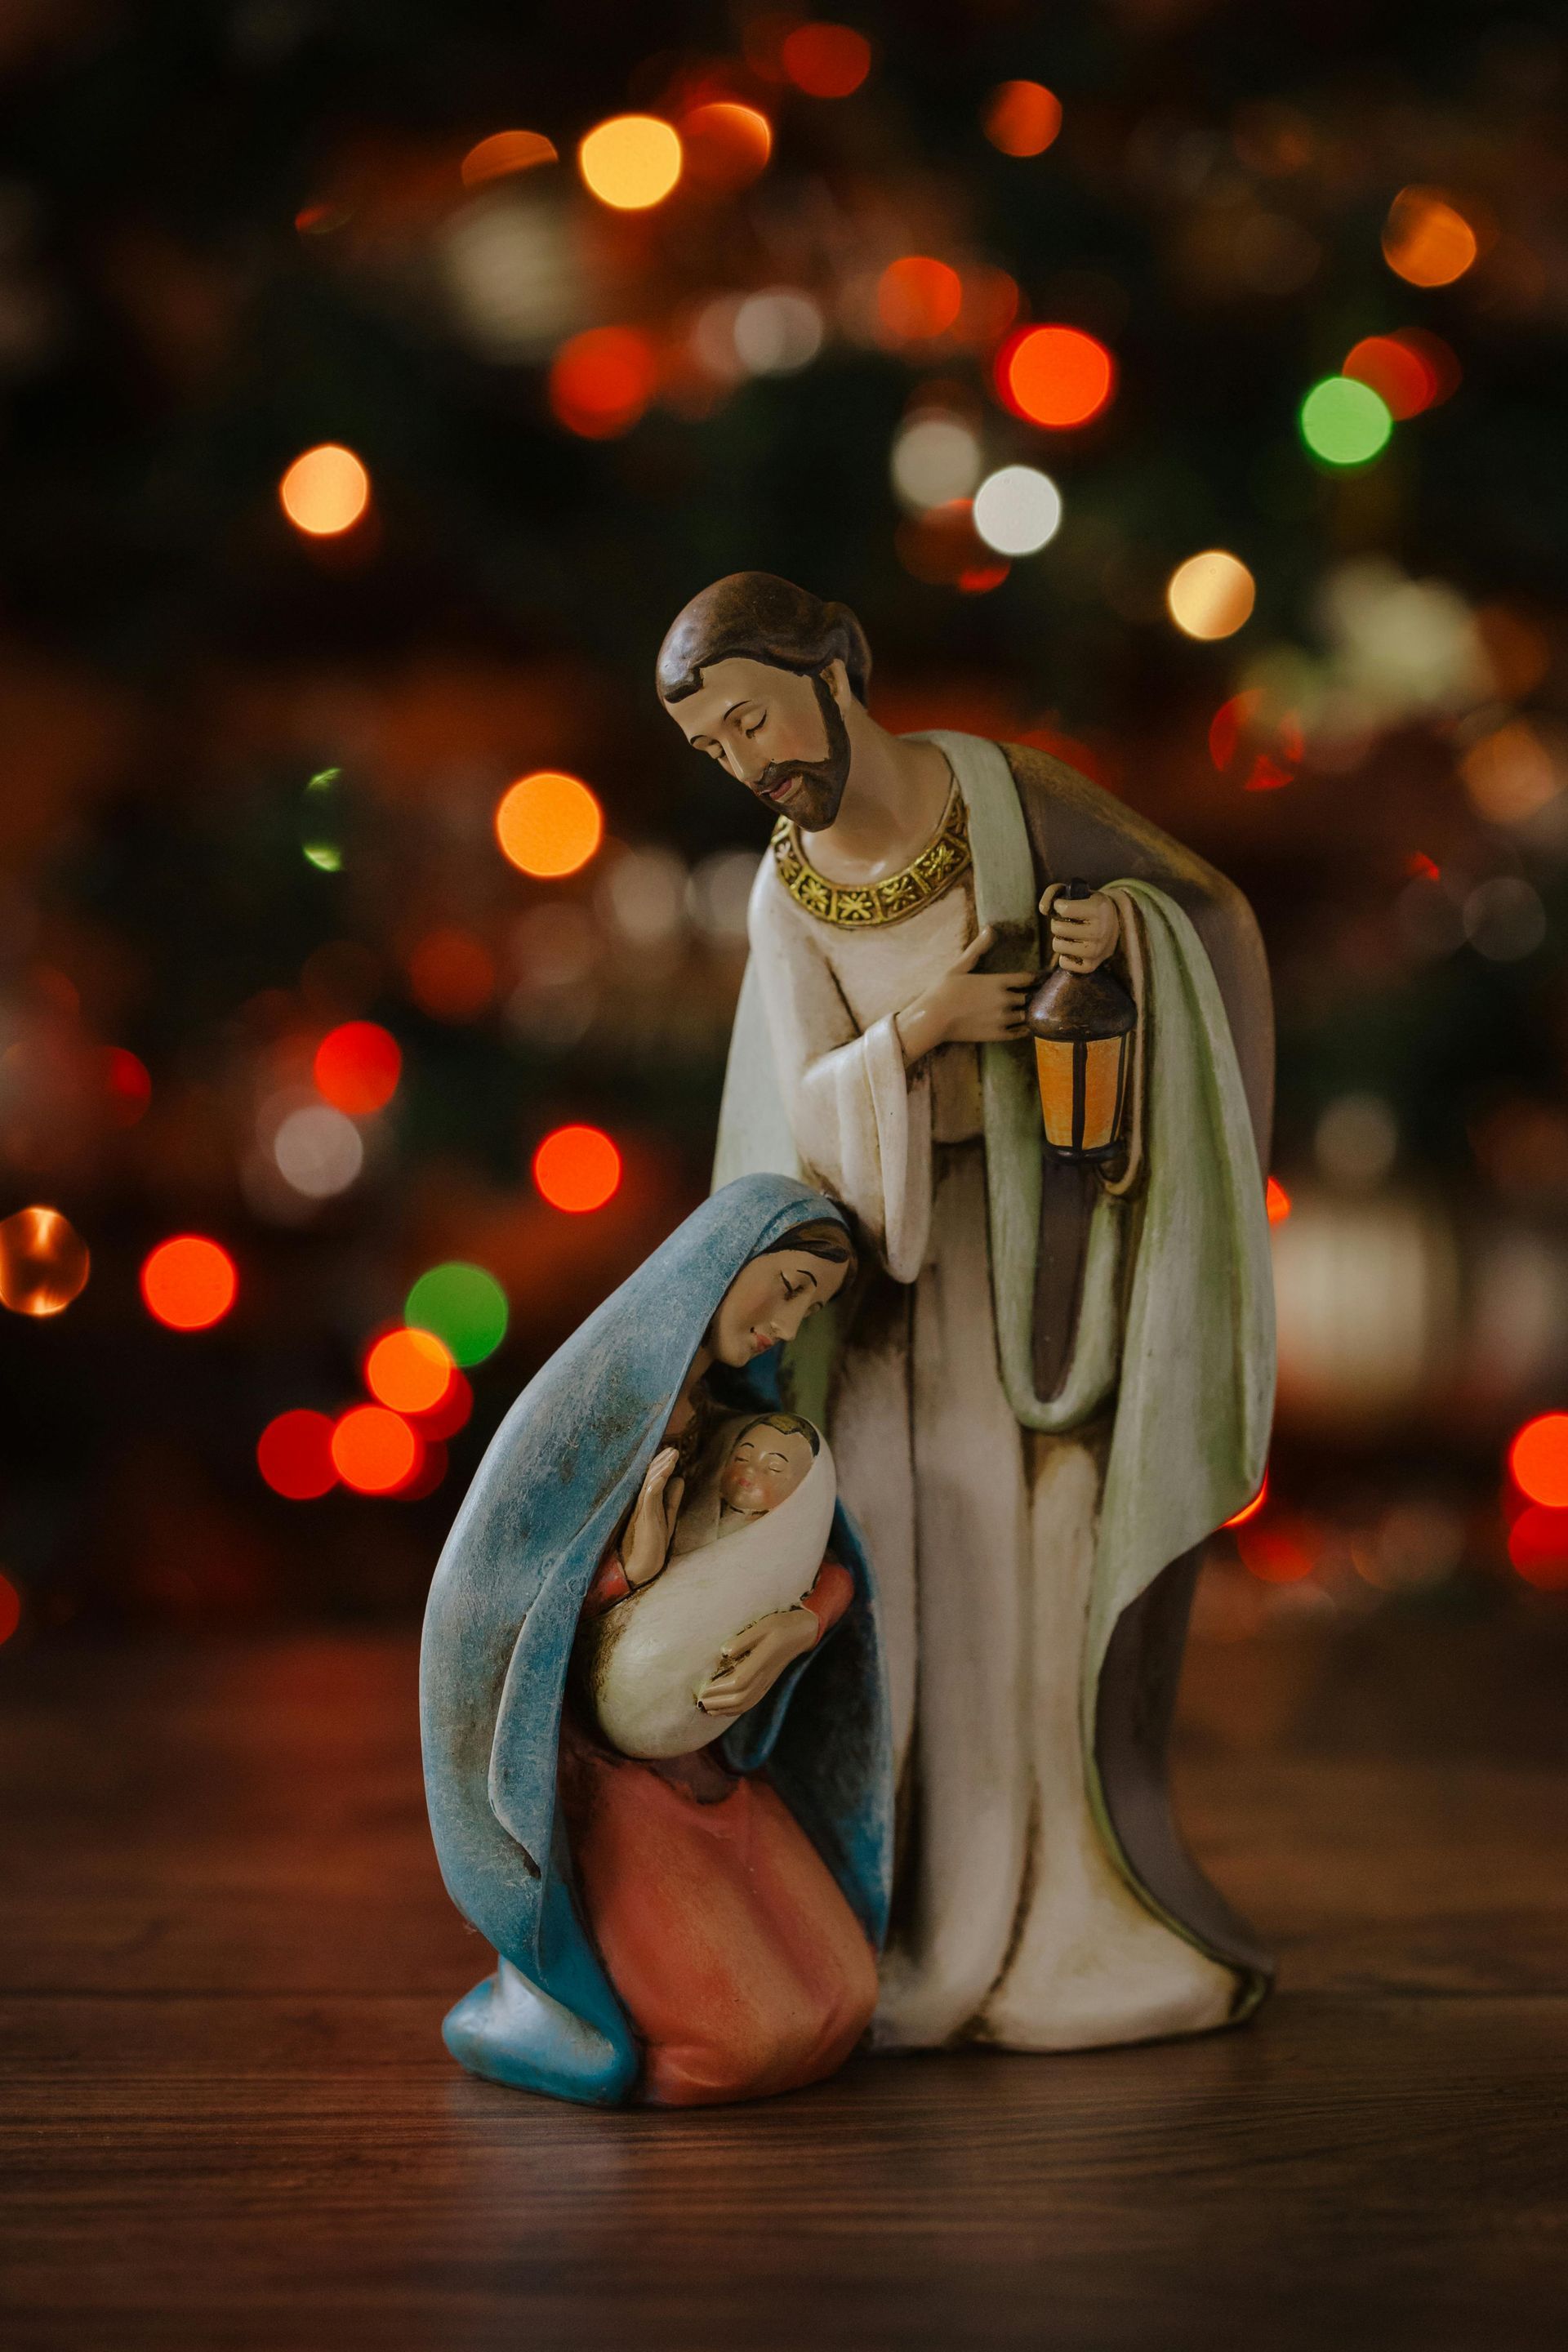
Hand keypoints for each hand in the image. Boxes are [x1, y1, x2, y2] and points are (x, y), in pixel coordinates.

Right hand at [622, 1447, 684, 1589]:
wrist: (643, 1566)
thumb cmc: (653, 1541)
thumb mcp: (667, 1515)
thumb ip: (672, 1498)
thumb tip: (680, 1479)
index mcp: (647, 1500)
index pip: (653, 1477)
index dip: (662, 1464)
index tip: (672, 1451)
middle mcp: (642, 1501)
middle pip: (651, 1476)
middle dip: (661, 1462)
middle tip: (672, 1449)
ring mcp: (641, 1509)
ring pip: (650, 1483)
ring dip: (660, 1469)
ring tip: (671, 1456)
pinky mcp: (643, 1518)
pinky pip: (648, 1498)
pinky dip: (655, 1486)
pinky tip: (662, 1477)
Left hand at [696, 1608, 816, 1718]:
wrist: (800, 1633)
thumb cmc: (779, 1626)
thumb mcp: (761, 1626)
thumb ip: (743, 1640)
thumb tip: (724, 1652)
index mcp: (761, 1660)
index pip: (738, 1682)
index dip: (720, 1689)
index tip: (703, 1690)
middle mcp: (764, 1675)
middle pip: (740, 1697)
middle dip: (719, 1702)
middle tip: (700, 1702)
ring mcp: (766, 1682)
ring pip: (746, 1703)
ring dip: (726, 1708)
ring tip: (708, 1708)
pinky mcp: (767, 1684)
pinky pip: (752, 1702)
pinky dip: (737, 1709)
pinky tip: (725, 1709)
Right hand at [895, 925, 1032, 1061]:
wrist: (932, 1020)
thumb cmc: (943, 991)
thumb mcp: (959, 966)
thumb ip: (978, 949)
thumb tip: (990, 928)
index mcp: (997, 982)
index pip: (1027, 978)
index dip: (1036, 977)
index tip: (1041, 978)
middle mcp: (1004, 1000)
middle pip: (1029, 997)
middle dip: (1031, 995)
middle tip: (1037, 994)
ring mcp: (1002, 1019)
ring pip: (1027, 1015)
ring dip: (1028, 1012)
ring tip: (1031, 1010)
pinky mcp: (997, 1035)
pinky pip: (1020, 1033)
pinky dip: (1024, 1029)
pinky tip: (1024, 1026)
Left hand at [1046, 889, 1117, 973]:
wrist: (1114, 926)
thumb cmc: (1088, 907)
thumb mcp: (1076, 892)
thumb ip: (1053, 892)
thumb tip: (1044, 910)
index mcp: (1098, 909)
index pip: (1064, 909)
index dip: (1059, 906)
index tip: (1065, 906)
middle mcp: (1099, 930)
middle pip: (1058, 928)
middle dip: (1057, 923)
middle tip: (1068, 922)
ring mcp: (1096, 950)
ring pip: (1058, 946)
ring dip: (1059, 939)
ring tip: (1069, 935)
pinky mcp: (1091, 965)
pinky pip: (1064, 963)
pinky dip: (1064, 956)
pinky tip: (1072, 948)